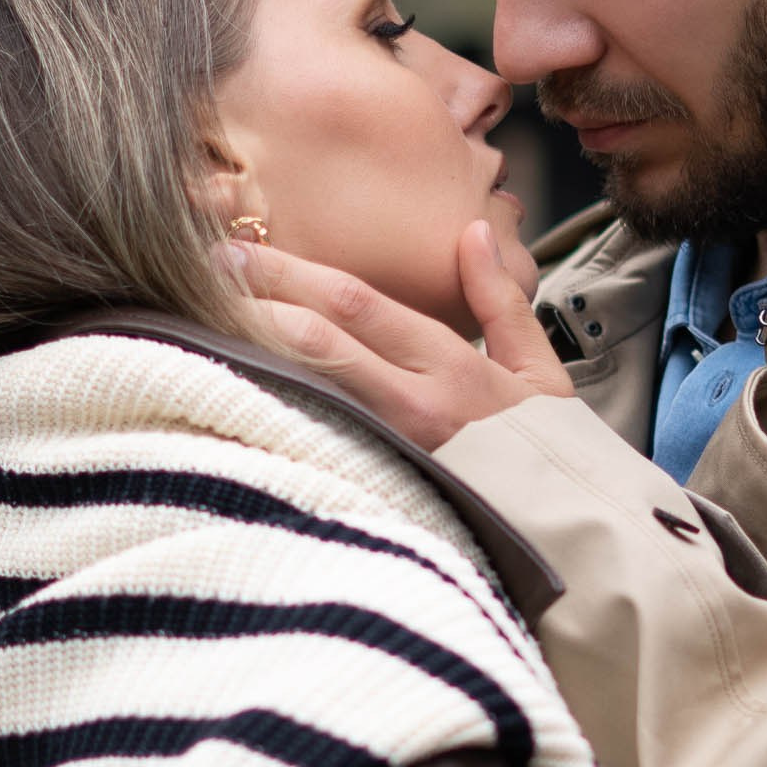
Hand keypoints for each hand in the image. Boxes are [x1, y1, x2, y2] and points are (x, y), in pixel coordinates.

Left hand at [224, 222, 574, 453]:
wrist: (559, 531)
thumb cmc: (546, 450)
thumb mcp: (539, 369)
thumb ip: (500, 298)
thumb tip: (472, 235)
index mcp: (452, 369)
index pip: (358, 307)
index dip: (295, 275)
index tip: (247, 250)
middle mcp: (413, 407)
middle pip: (320, 339)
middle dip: (260, 298)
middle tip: (208, 267)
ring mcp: (389, 449)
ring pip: (308, 387)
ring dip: (256, 348)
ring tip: (208, 316)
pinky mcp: (375, 483)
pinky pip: (316, 434)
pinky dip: (275, 401)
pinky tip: (237, 382)